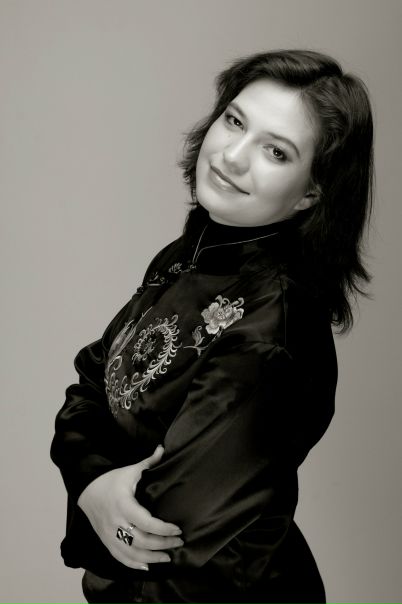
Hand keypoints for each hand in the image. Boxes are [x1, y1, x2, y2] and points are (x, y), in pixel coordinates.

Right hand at [77, 445, 182, 570]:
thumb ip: (148, 463)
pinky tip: (148, 565)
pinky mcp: (106, 542)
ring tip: (168, 556)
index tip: (178, 529)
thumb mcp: (129, 471)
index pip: (146, 522)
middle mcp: (116, 522)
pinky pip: (120, 557)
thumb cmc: (111, 480)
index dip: (164, 529)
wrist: (86, 492)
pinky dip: (134, 564)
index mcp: (123, 504)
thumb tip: (163, 448)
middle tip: (179, 542)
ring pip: (132, 553)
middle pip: (142, 540)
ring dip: (152, 557)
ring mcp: (109, 535)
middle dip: (163, 543)